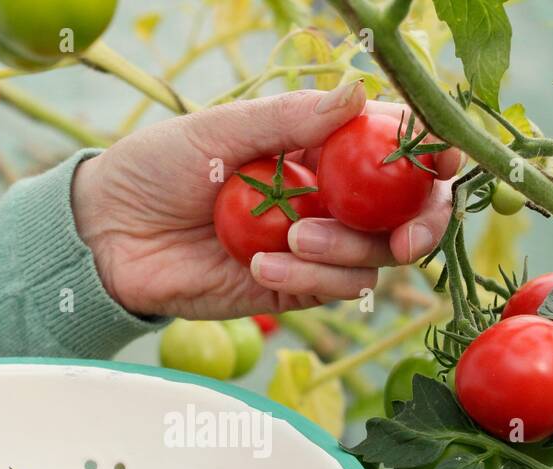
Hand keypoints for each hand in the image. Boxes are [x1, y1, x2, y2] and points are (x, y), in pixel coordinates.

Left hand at [72, 83, 451, 319]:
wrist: (110, 234)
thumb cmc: (158, 167)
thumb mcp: (220, 130)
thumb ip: (290, 119)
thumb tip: (358, 94)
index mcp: (322, 146)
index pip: (397, 148)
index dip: (431, 154)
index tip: (442, 160)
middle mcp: (331, 197)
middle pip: (408, 214)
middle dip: (420, 224)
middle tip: (405, 237)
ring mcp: (316, 246)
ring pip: (374, 258)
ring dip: (346, 253)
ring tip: (291, 241)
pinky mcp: (293, 289)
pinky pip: (331, 290)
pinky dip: (309, 280)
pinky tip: (262, 267)